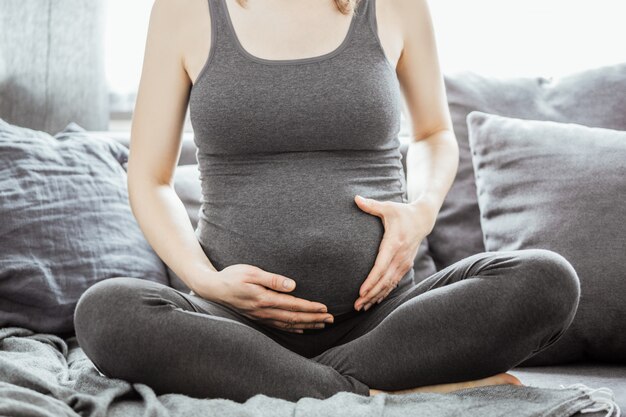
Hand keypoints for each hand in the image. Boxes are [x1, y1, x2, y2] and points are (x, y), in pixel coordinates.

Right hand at [191, 264, 333, 332]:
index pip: (294, 306)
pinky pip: (279, 326)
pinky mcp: (258, 317)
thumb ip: (273, 279)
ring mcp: (261, 316)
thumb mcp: (252, 272)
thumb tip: (293, 285)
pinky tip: (301, 329)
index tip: (326, 308)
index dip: (311, 308)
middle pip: (294, 318)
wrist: (213, 288)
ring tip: (322, 324)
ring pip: (288, 324)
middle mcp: (264, 311)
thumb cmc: (233, 275)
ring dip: (307, 325)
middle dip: (314, 319)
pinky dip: (292, 328)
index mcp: (264, 299)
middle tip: (331, 319)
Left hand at [353, 195, 435, 310]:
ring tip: (361, 307)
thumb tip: (355, 198)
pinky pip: (394, 283)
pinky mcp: (405, 266)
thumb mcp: (387, 207)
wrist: (423, 219)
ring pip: (389, 285)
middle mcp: (400, 256)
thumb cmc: (401, 212)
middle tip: (356, 305)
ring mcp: (404, 262)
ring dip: (376, 296)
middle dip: (370, 294)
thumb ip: (371, 205)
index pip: (381, 266)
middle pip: (384, 280)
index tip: (361, 291)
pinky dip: (384, 293)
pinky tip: (373, 301)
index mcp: (394, 243)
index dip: (371, 280)